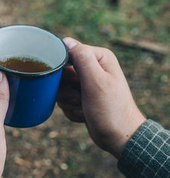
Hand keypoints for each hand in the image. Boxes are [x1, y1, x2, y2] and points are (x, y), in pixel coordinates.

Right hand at [57, 37, 145, 157]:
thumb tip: (66, 41)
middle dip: (66, 89)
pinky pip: (62, 100)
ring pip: (59, 88)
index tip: (73, 83)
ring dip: (68, 101)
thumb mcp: (96, 82)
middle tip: (80, 97)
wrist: (119, 137)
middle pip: (60, 72)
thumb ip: (82, 59)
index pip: (67, 53)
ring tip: (84, 107)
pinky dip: (70, 109)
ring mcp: (85, 83)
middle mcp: (92, 68)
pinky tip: (84, 113)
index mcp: (98, 58)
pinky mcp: (80, 97)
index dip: (64, 69)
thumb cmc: (111, 110)